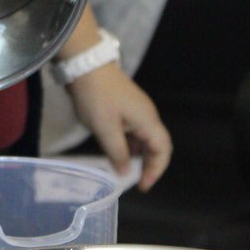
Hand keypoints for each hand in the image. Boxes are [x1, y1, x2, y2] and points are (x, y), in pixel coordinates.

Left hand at [68, 63, 171, 191]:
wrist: (85, 65)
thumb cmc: (97, 97)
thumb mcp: (105, 129)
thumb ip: (117, 153)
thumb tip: (125, 172)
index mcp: (148, 120)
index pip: (163, 149)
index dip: (156, 170)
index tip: (141, 185)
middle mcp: (147, 116)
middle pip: (156, 145)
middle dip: (148, 165)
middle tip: (134, 181)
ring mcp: (136, 111)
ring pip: (144, 139)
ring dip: (137, 156)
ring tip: (124, 171)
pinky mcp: (125, 108)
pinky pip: (133, 132)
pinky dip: (128, 145)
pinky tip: (116, 153)